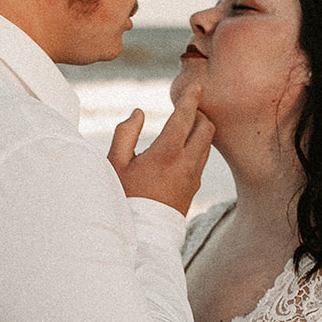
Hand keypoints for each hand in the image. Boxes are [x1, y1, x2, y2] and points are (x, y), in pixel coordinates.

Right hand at [107, 86, 213, 215]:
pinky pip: (202, 159)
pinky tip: (183, 148)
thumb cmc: (122, 198)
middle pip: (206, 127)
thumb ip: (126, 133)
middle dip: (199, 113)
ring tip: (185, 125)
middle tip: (188, 107)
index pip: (185, 116)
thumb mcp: (115, 164)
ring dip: (200, 130)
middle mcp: (186, 164)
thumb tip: (138, 113)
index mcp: (167, 153)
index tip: (195, 85)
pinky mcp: (194, 189)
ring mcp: (193, 177)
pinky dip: (197, 146)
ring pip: (207, 143)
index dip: (191, 98)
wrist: (140, 235)